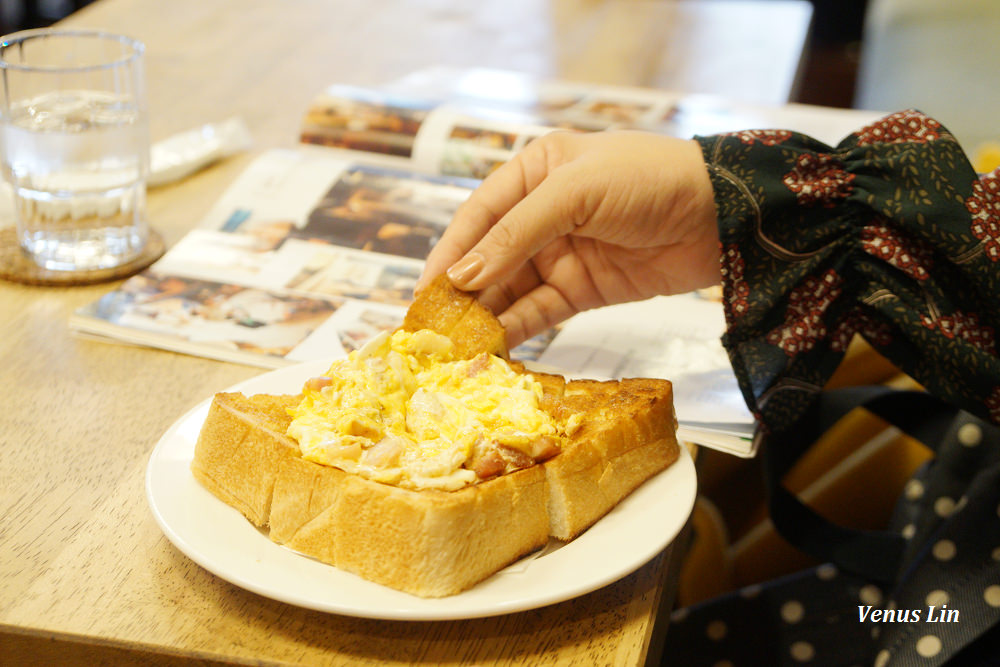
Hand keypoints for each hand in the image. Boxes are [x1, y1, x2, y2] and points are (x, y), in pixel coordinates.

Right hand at [419, 130, 720, 345]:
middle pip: (489, 257)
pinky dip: (517, 330)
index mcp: (535, 172)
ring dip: (485, 316)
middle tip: (431, 330)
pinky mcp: (584, 290)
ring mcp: (562, 253)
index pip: (478, 215)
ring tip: (455, 346)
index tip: (424, 290)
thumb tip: (462, 279)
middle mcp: (543, 212)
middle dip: (460, 292)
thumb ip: (516, 235)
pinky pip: (540, 312)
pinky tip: (493, 348)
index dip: (449, 252)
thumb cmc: (649, 180)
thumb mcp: (575, 192)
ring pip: (510, 289)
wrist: (724, 216)